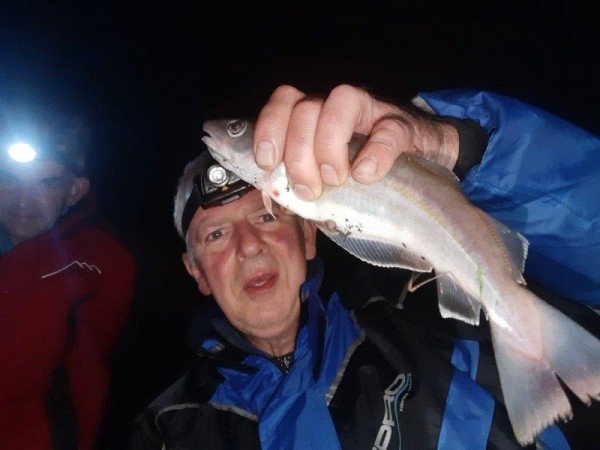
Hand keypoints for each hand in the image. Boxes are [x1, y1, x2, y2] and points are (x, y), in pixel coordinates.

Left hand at [253, 84, 458, 200]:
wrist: (423, 159)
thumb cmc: (364, 170)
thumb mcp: (327, 175)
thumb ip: (304, 178)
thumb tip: (276, 197)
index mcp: (315, 115)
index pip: (284, 102)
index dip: (269, 128)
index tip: (268, 163)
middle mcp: (338, 105)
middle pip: (306, 109)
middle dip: (298, 154)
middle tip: (309, 190)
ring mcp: (372, 110)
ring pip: (341, 102)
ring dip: (330, 145)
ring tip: (336, 179)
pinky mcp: (403, 126)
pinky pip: (388, 131)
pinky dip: (374, 154)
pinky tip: (366, 176)